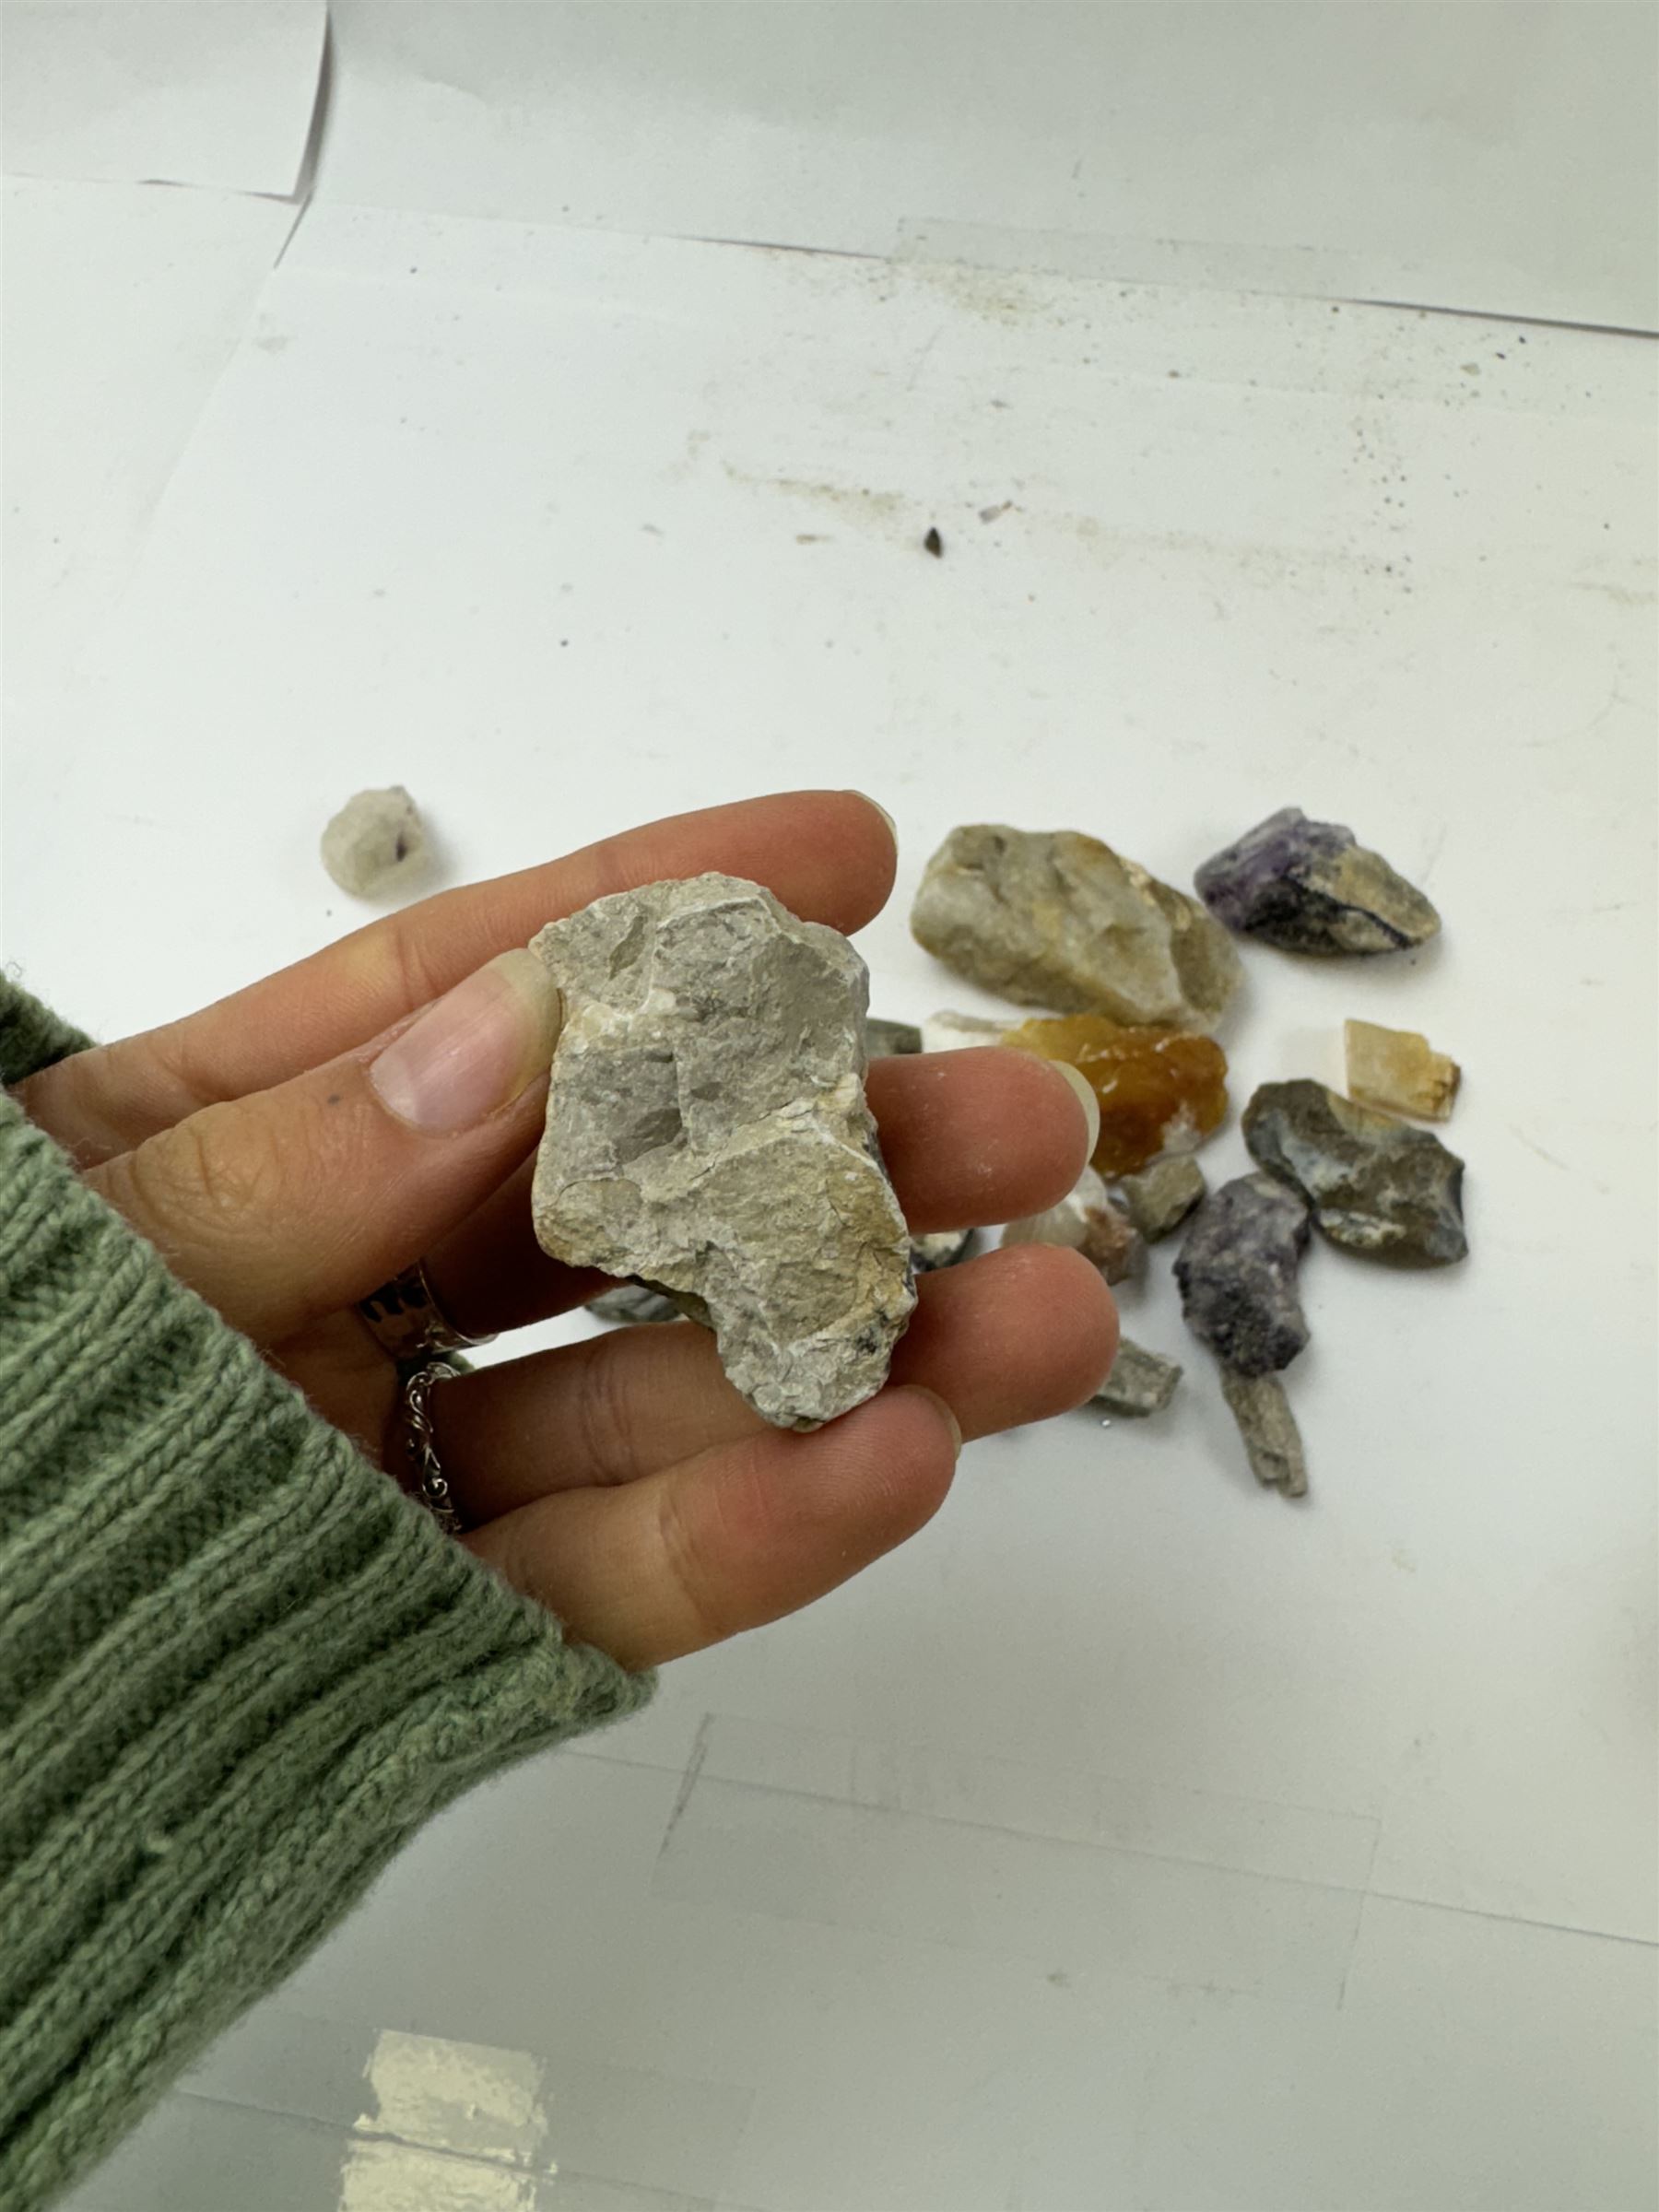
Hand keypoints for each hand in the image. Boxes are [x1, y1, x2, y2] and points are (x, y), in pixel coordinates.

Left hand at [18, 792, 1115, 1669]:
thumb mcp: (72, 1267)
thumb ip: (286, 1170)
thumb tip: (518, 1029)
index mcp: (226, 1145)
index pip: (471, 993)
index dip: (660, 910)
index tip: (841, 849)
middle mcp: (336, 1287)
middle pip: (619, 1200)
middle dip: (830, 1150)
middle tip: (1021, 1113)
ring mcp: (389, 1459)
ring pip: (654, 1396)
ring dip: (861, 1361)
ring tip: (1048, 1317)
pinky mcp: (422, 1626)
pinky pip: (600, 1580)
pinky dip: (751, 1532)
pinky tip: (900, 1464)